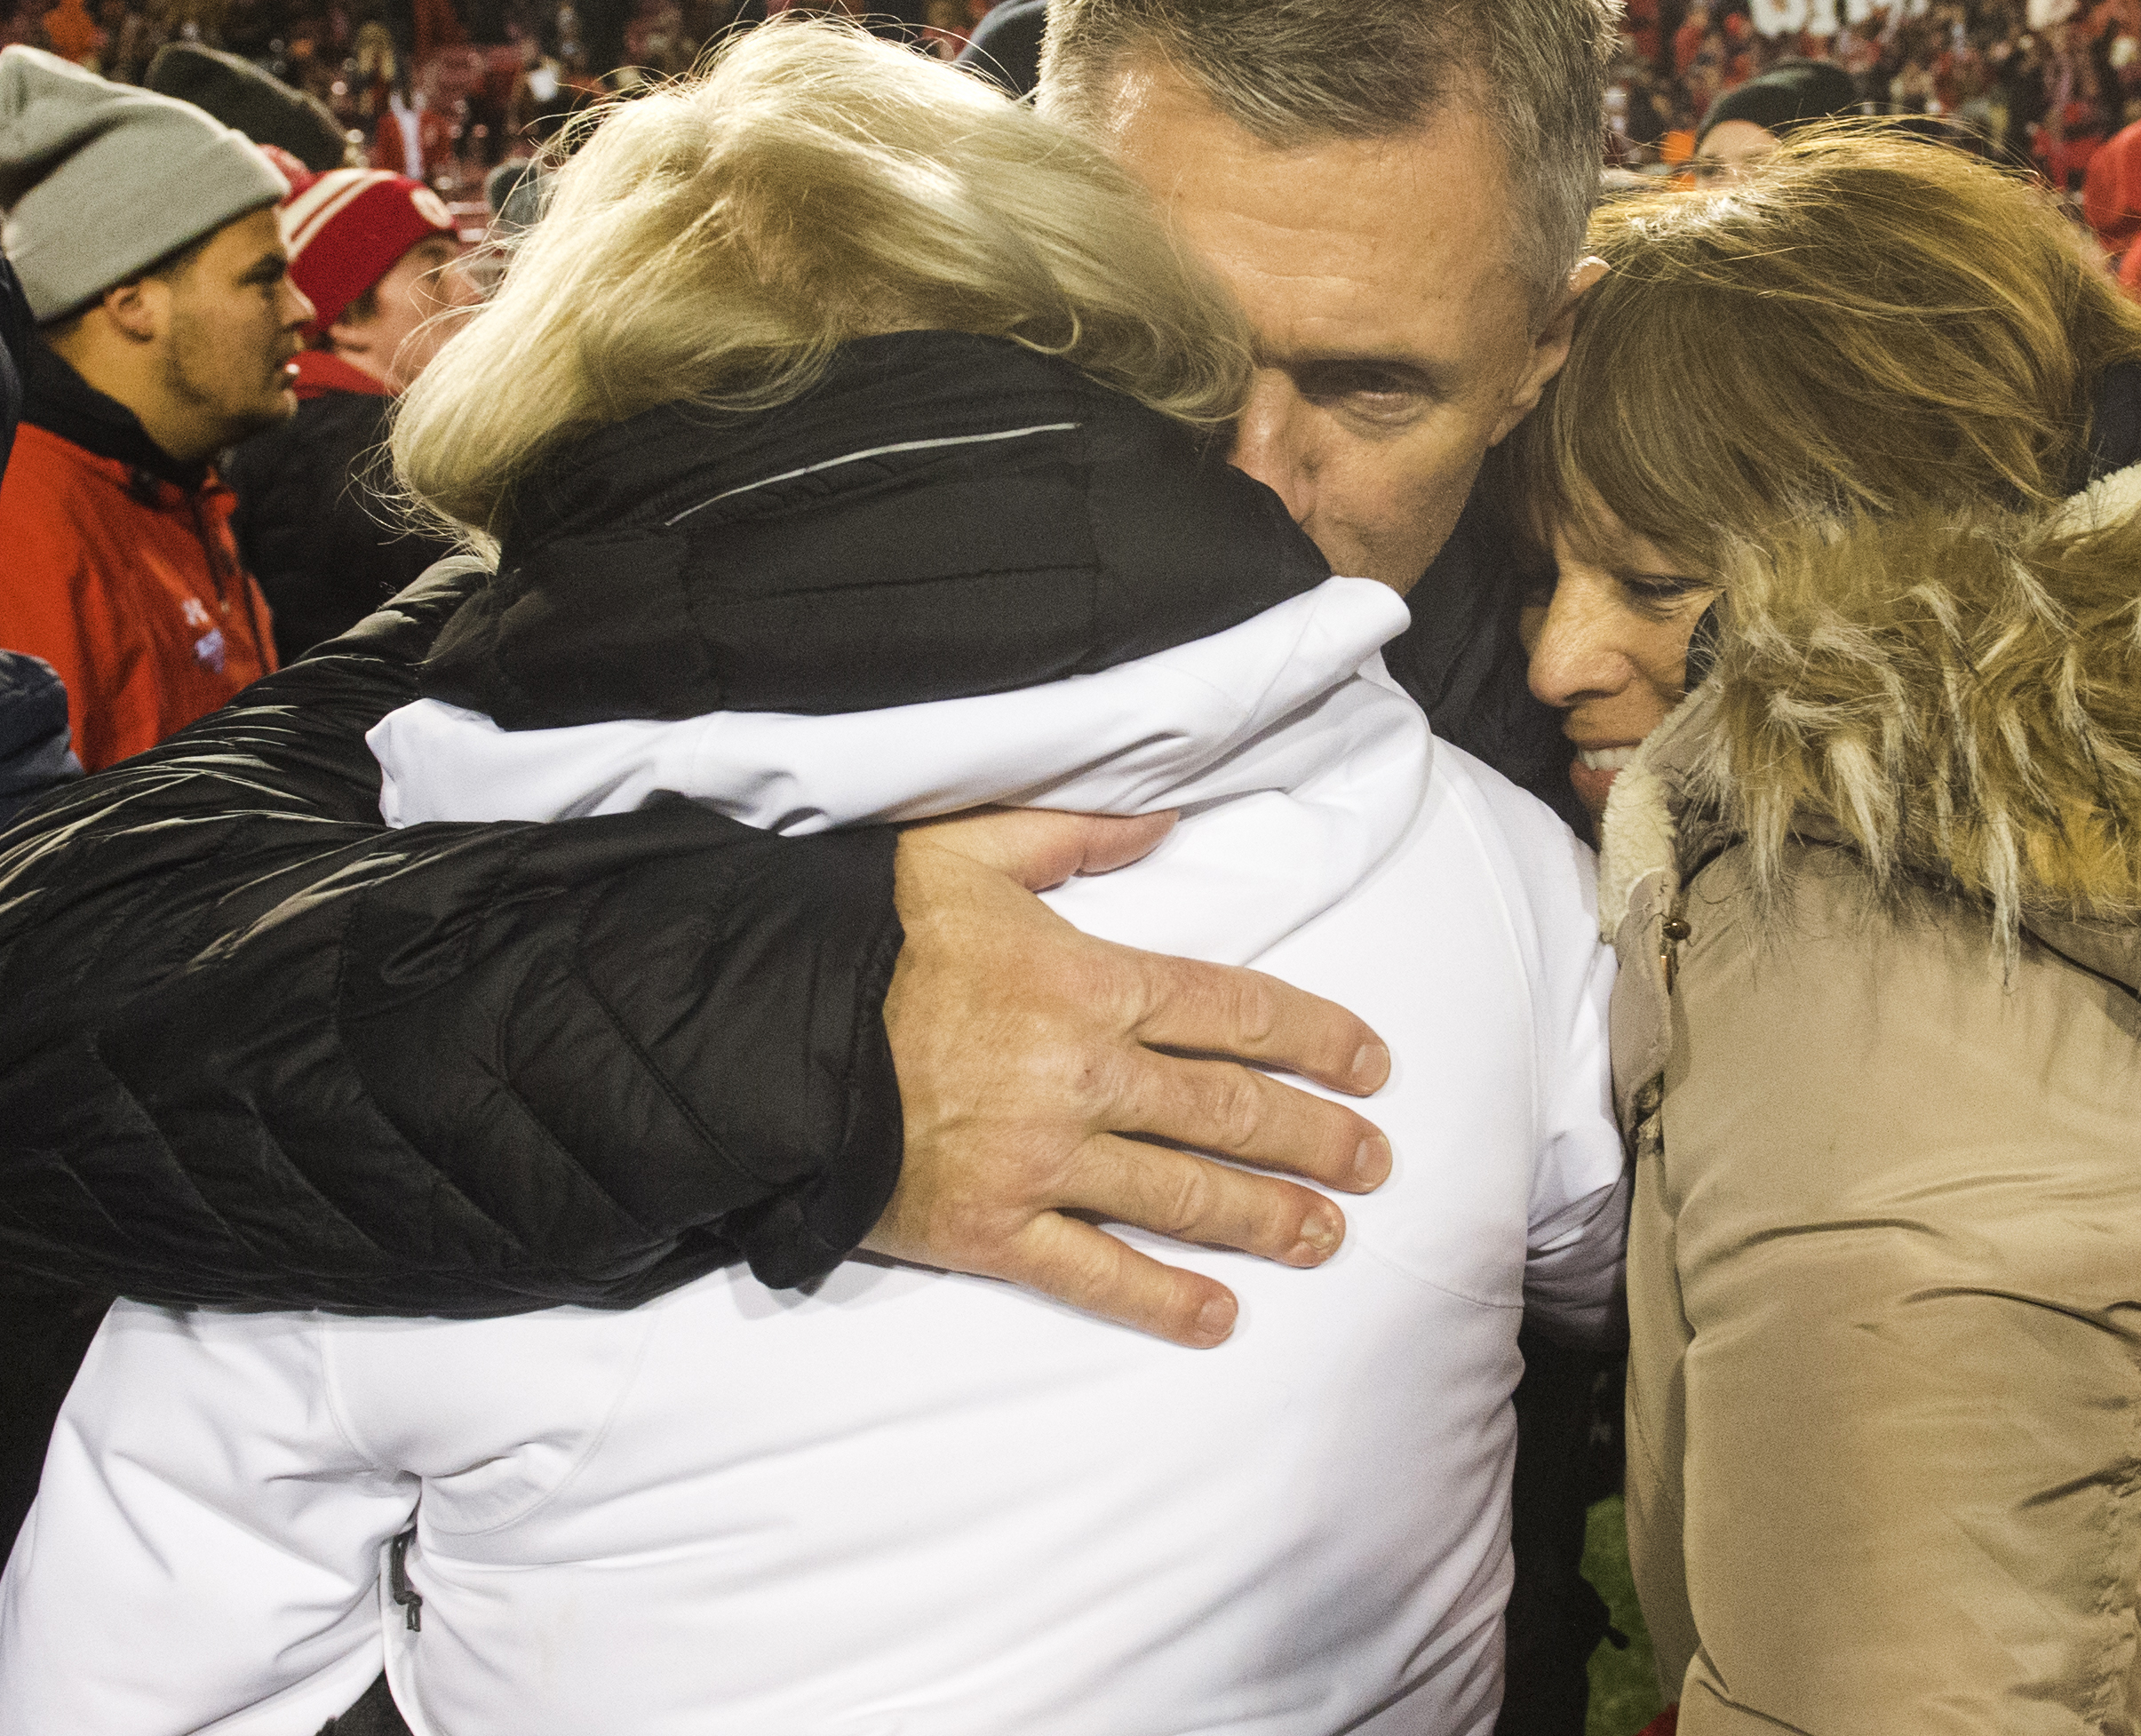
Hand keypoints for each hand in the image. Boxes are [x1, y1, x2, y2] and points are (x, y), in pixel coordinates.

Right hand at [871, 808, 1393, 1347]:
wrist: (764, 1034)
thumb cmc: (865, 937)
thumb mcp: (965, 852)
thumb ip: (1071, 836)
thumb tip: (1162, 821)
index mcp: (1091, 982)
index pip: (1237, 1011)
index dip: (1316, 1039)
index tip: (1371, 1064)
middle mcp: (1086, 1075)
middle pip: (1231, 1110)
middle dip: (1316, 1138)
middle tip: (1376, 1162)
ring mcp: (1043, 1159)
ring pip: (1185, 1195)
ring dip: (1268, 1219)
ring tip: (1327, 1236)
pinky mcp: (994, 1228)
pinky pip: (1095, 1273)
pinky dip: (1162, 1301)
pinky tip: (1220, 1319)